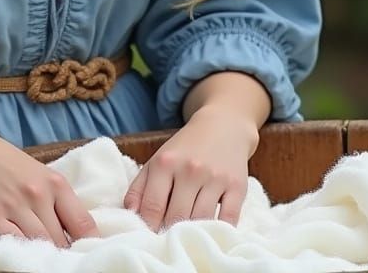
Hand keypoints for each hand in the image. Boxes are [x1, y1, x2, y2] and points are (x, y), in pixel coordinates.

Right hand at [0, 117, 100, 247]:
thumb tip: (75, 234)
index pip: (83, 224)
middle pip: (61, 240)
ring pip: (40, 246)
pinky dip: (21, 253)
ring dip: (43, 256)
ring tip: (43, 260)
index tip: (88, 255)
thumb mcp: (38, 174)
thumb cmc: (4, 162)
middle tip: (63, 261)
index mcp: (55, 183)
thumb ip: (55, 200)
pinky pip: (14, 245)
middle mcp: (38, 194)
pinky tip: (22, 255)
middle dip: (63, 253)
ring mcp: (15, 207)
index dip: (88, 245)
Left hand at [123, 104, 258, 230]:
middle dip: (169, 232)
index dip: (148, 227)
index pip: (152, 206)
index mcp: (165, 162)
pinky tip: (211, 233)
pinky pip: (228, 220)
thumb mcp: (157, 160)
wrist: (222, 127)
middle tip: (167, 240)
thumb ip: (139, 187)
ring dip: (192, 234)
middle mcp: (190, 169)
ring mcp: (215, 178)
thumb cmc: (184, 150)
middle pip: (176, 217)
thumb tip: (130, 213)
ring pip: (201, 221)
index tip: (148, 238)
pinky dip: (219, 231)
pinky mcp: (237, 187)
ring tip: (186, 238)